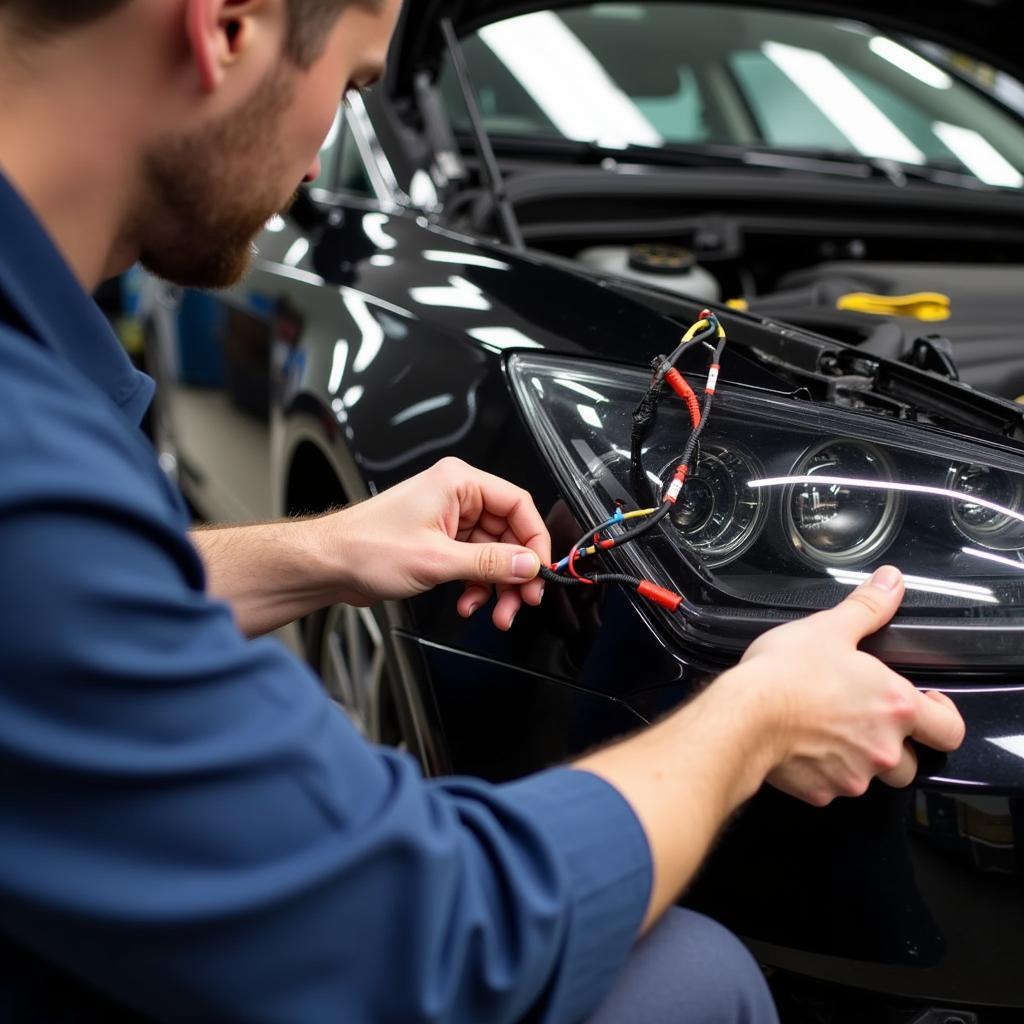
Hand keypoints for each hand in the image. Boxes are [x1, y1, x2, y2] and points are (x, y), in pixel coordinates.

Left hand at [317, 458, 549, 629]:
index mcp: (458, 483)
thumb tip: (528, 565)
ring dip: (497, 585)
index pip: (518, 504)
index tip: (540, 570)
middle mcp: (456, 497)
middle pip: (508, 533)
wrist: (328, 564)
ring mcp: (448, 521)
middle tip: (522, 600)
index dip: (534, 540)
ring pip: (493, 553)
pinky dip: (477, 586)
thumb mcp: (437, 559)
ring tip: (496, 612)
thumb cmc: (365, 547)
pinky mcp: (439, 543)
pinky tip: (469, 603)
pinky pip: (474, 564)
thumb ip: (489, 563)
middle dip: (515, 571)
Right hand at [735, 566, 964, 806]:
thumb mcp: (829, 628)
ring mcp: (853, 776)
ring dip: (858, 759)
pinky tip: (801, 745)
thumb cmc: (785, 673)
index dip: (942, 716)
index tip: (926, 705)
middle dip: (895, 744)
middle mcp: (883, 748)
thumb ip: (868, 607)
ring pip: (870, 776)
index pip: (949, 730)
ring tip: (828, 730)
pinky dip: (821, 770)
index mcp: (896, 706)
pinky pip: (831, 785)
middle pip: (910, 762)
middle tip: (866, 718)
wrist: (743, 715)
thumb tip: (892, 581)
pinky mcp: (821, 793)